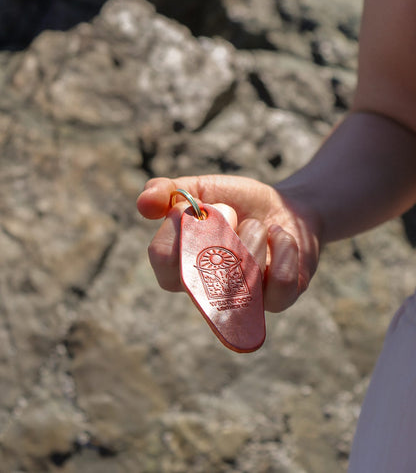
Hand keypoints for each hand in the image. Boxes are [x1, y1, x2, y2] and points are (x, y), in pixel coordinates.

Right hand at [137, 175, 321, 311]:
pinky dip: (282, 245)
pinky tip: (279, 235)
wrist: (284, 207)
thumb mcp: (199, 189)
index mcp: (183, 267)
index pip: (165, 266)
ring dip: (254, 234)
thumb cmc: (236, 202)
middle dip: (221, 233)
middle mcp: (209, 292)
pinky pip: (279, 281)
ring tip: (259, 226)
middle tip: (231, 214)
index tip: (197, 208)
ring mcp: (244, 300)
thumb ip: (165, 191)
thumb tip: (144, 203)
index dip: (181, 232)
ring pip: (244, 278)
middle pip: (205, 277)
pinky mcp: (278, 299)